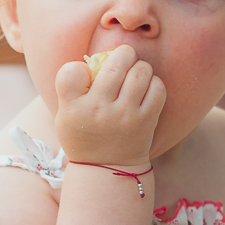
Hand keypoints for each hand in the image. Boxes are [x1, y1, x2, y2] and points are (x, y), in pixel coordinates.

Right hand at [53, 44, 164, 167]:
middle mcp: (99, 110)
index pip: (72, 71)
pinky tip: (145, 88)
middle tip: (123, 59)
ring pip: (141, 71)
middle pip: (116, 62)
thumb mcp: (66, 115)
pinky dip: (153, 82)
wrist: (108, 169)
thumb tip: (97, 59)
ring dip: (139, 67)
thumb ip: (73, 88)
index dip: (80, 67)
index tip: (86, 76)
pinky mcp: (147, 121)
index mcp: (73, 108)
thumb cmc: (84, 134)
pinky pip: (158, 88)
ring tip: (135, 74)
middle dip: (122, 54)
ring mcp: (125, 116)